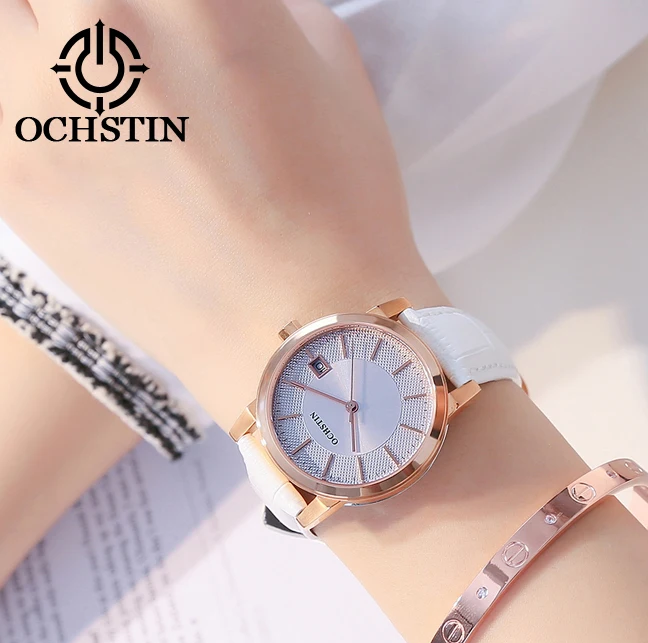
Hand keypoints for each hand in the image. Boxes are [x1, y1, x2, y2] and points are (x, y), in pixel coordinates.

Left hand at [0, 0, 443, 425]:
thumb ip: (261, 5)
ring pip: (6, 26)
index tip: (167, 24)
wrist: (302, 330)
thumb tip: (210, 7)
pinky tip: (76, 137)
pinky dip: (25, 102)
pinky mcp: (12, 176)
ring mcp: (39, 102)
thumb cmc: (341, 209)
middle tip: (123, 47)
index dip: (166, 6)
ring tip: (98, 90)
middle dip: (91, 15)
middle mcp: (105, 26)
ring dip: (42, 39)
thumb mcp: (331, 67)